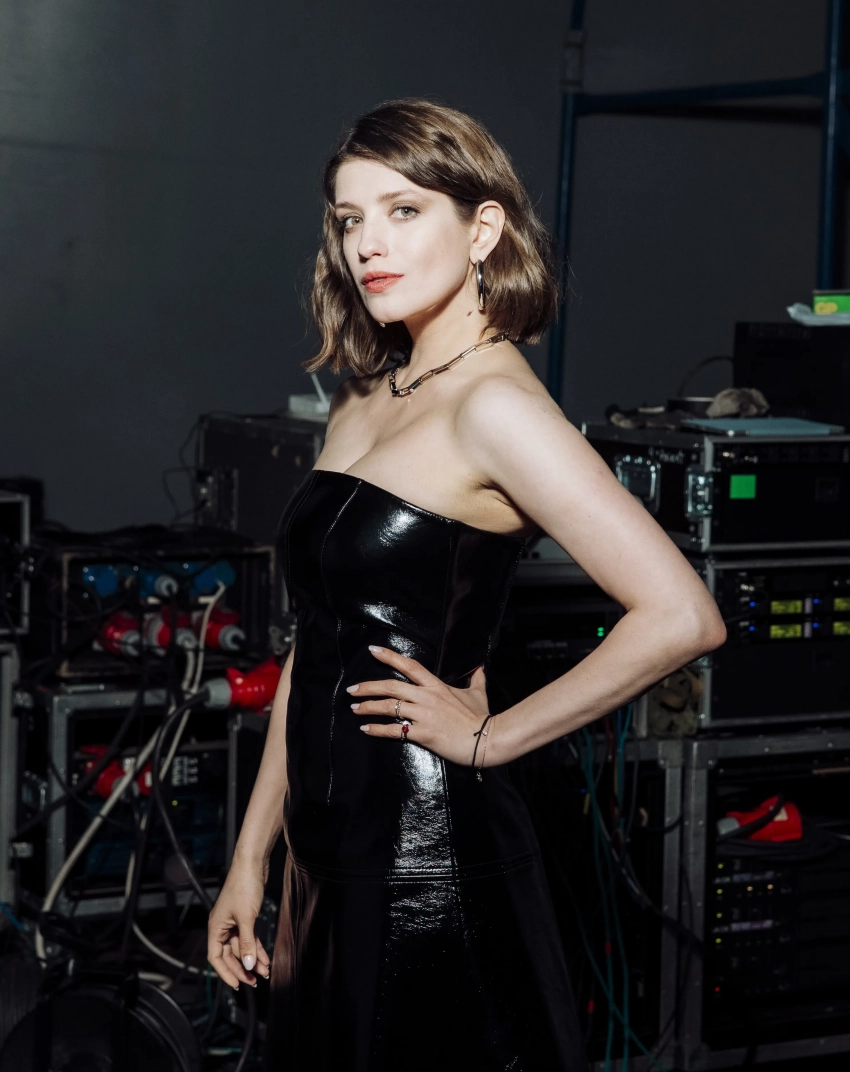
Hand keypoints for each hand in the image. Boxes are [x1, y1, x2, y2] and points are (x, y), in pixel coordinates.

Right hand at [207, 861, 270, 989]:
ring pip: (242, 947)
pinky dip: (256, 948)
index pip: (215, 957)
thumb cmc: (244, 887)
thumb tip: (247, 966)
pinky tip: (265, 959)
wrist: (253, 864)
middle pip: (229, 955)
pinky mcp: (245, 917)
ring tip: (265, 973)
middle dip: (242, 968)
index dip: (225, 972)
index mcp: (216, 927)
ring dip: (252, 959)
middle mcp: (222, 927)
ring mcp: (234, 922)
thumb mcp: (247, 918)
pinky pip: (249, 938)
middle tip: (255, 981)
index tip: (238, 985)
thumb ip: (247, 943)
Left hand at [347, 644, 498, 767]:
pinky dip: (378, 729)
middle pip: (391, 686)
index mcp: (437, 685)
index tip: (372, 650)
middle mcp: (427, 697)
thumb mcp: (478, 693)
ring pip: (389, 707)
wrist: (487, 740)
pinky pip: (394, 730)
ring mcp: (424, 715)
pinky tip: (366, 729)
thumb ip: (477, 678)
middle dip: (368, 687)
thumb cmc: (481, 717)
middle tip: (352, 689)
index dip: (389, 657)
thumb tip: (480, 666)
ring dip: (368, 707)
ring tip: (354, 709)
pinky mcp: (423, 734)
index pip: (409, 666)